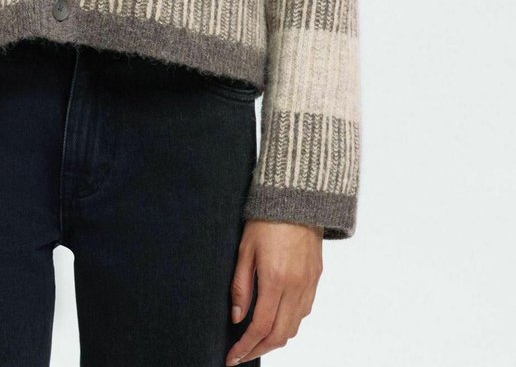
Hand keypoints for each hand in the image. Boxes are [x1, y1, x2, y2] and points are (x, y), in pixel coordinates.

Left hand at [225, 218, 322, 363]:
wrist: (297, 198)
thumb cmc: (266, 219)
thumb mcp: (244, 249)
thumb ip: (241, 285)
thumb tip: (237, 317)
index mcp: (275, 279)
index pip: (260, 327)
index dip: (245, 346)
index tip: (232, 357)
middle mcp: (296, 287)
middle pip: (280, 335)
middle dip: (259, 349)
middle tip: (242, 354)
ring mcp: (309, 284)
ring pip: (294, 327)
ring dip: (275, 339)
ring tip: (256, 340)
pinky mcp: (316, 278)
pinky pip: (304, 311)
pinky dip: (289, 323)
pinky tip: (276, 319)